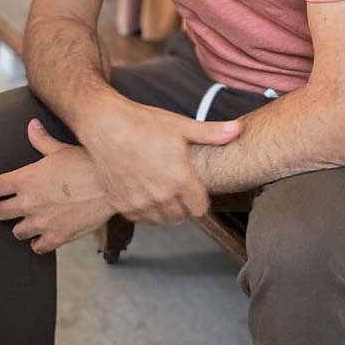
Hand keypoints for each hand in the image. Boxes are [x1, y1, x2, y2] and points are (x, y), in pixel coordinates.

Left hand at [0, 119, 113, 253]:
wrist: (112, 184)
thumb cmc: (88, 163)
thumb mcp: (62, 149)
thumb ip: (42, 140)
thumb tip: (31, 126)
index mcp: (24, 179)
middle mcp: (27, 203)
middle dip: (2, 208)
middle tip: (8, 206)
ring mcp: (40, 223)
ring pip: (16, 232)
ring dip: (22, 225)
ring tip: (31, 219)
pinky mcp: (55, 237)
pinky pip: (37, 247)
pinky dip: (39, 241)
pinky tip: (46, 233)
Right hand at [79, 98, 241, 226]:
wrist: (106, 126)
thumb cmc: (144, 123)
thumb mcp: (181, 125)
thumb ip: (212, 132)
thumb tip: (239, 129)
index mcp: (180, 178)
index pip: (200, 208)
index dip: (201, 199)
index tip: (196, 188)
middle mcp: (161, 195)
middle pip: (181, 217)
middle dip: (184, 205)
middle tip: (179, 188)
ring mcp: (139, 202)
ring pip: (161, 220)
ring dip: (165, 211)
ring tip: (163, 190)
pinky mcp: (121, 204)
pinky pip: (140, 219)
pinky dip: (145, 211)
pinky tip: (145, 193)